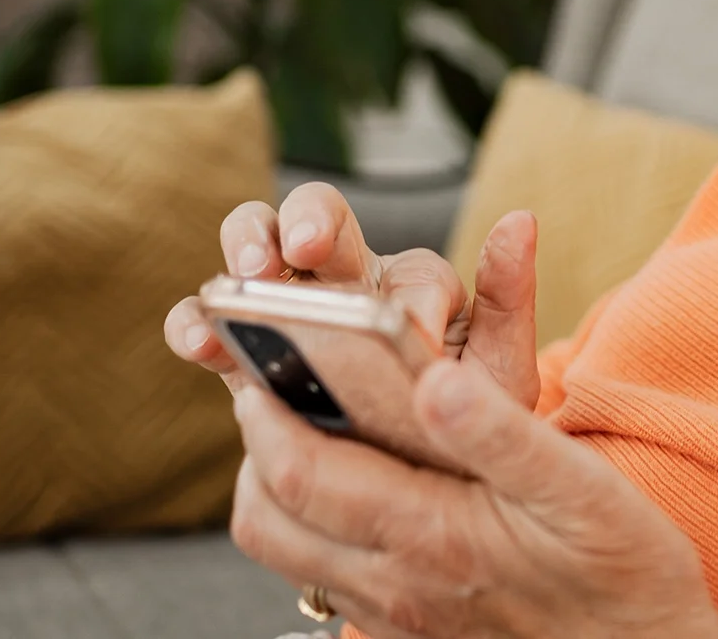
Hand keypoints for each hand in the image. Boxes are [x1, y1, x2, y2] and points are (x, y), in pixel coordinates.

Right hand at [164, 183, 540, 409]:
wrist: (404, 497)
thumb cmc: (453, 429)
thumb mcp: (498, 379)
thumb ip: (508, 305)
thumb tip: (520, 220)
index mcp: (411, 287)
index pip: (410, 270)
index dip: (408, 293)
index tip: (412, 327)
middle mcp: (346, 281)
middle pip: (319, 220)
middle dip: (310, 221)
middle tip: (309, 247)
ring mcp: (286, 310)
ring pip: (257, 248)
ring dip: (248, 247)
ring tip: (248, 275)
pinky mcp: (238, 353)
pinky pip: (210, 321)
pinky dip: (197, 320)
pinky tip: (199, 337)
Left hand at [230, 359, 717, 638]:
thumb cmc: (624, 573)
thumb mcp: (581, 491)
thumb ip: (502, 432)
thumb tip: (431, 379)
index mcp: (430, 536)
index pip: (297, 473)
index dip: (266, 410)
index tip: (268, 356)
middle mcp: (395, 587)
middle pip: (266, 521)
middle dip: (257, 449)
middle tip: (282, 390)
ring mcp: (393, 618)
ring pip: (288, 556)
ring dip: (280, 492)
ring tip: (317, 433)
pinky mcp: (404, 635)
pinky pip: (327, 582)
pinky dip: (316, 530)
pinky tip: (365, 493)